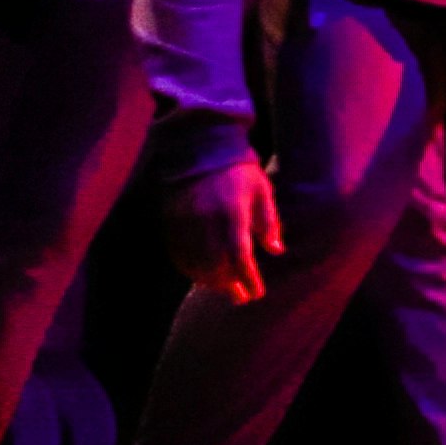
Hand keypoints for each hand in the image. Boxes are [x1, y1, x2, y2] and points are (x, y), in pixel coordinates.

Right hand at [168, 153, 285, 306]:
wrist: (198, 147)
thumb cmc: (238, 170)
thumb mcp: (262, 189)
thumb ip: (268, 221)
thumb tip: (276, 250)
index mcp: (232, 211)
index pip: (239, 254)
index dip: (248, 278)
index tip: (256, 293)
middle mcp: (205, 220)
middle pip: (215, 265)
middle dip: (229, 285)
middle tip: (241, 297)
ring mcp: (184, 222)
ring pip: (194, 264)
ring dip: (210, 282)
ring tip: (224, 289)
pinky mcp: (170, 222)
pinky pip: (178, 255)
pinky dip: (191, 270)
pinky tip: (202, 276)